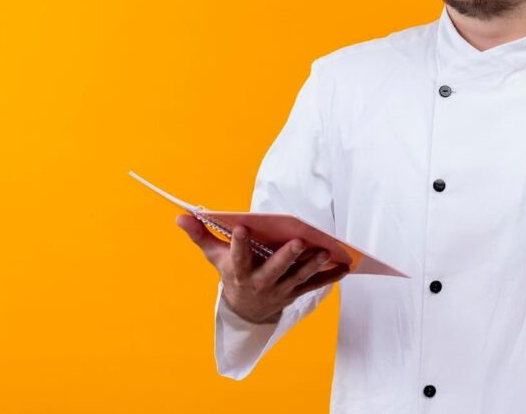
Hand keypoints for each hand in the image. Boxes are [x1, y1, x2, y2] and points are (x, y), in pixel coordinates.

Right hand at [176, 215, 349, 323]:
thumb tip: (180, 216)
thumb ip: (200, 235)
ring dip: (313, 266)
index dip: (238, 244)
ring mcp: (279, 290)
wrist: (245, 309)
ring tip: (325, 250)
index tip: (241, 227)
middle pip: (274, 270)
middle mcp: (260, 283)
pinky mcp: (295, 293)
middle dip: (287, 257)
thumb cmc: (231, 272)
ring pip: (298, 278)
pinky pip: (314, 286)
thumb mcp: (214, 257)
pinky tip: (345, 266)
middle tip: (299, 242)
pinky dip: (330, 277)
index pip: (237, 257)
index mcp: (239, 272)